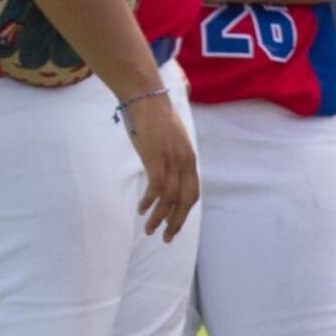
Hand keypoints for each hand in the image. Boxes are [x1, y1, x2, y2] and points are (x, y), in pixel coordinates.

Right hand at [121, 94, 198, 240]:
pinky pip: (157, 188)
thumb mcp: (169, 139)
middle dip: (176, 222)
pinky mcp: (156, 158)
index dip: (184, 211)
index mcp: (189, 158)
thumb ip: (170, 155)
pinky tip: (142, 210)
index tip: (174, 224)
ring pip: (170, 199)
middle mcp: (185, 161)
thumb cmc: (154, 116)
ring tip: (149, 230)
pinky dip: (150, 202)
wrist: (145, 97)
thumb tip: (164, 166)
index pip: (193, 192)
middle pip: (186, 200)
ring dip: (160, 218)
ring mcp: (171, 160)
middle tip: (166, 238)